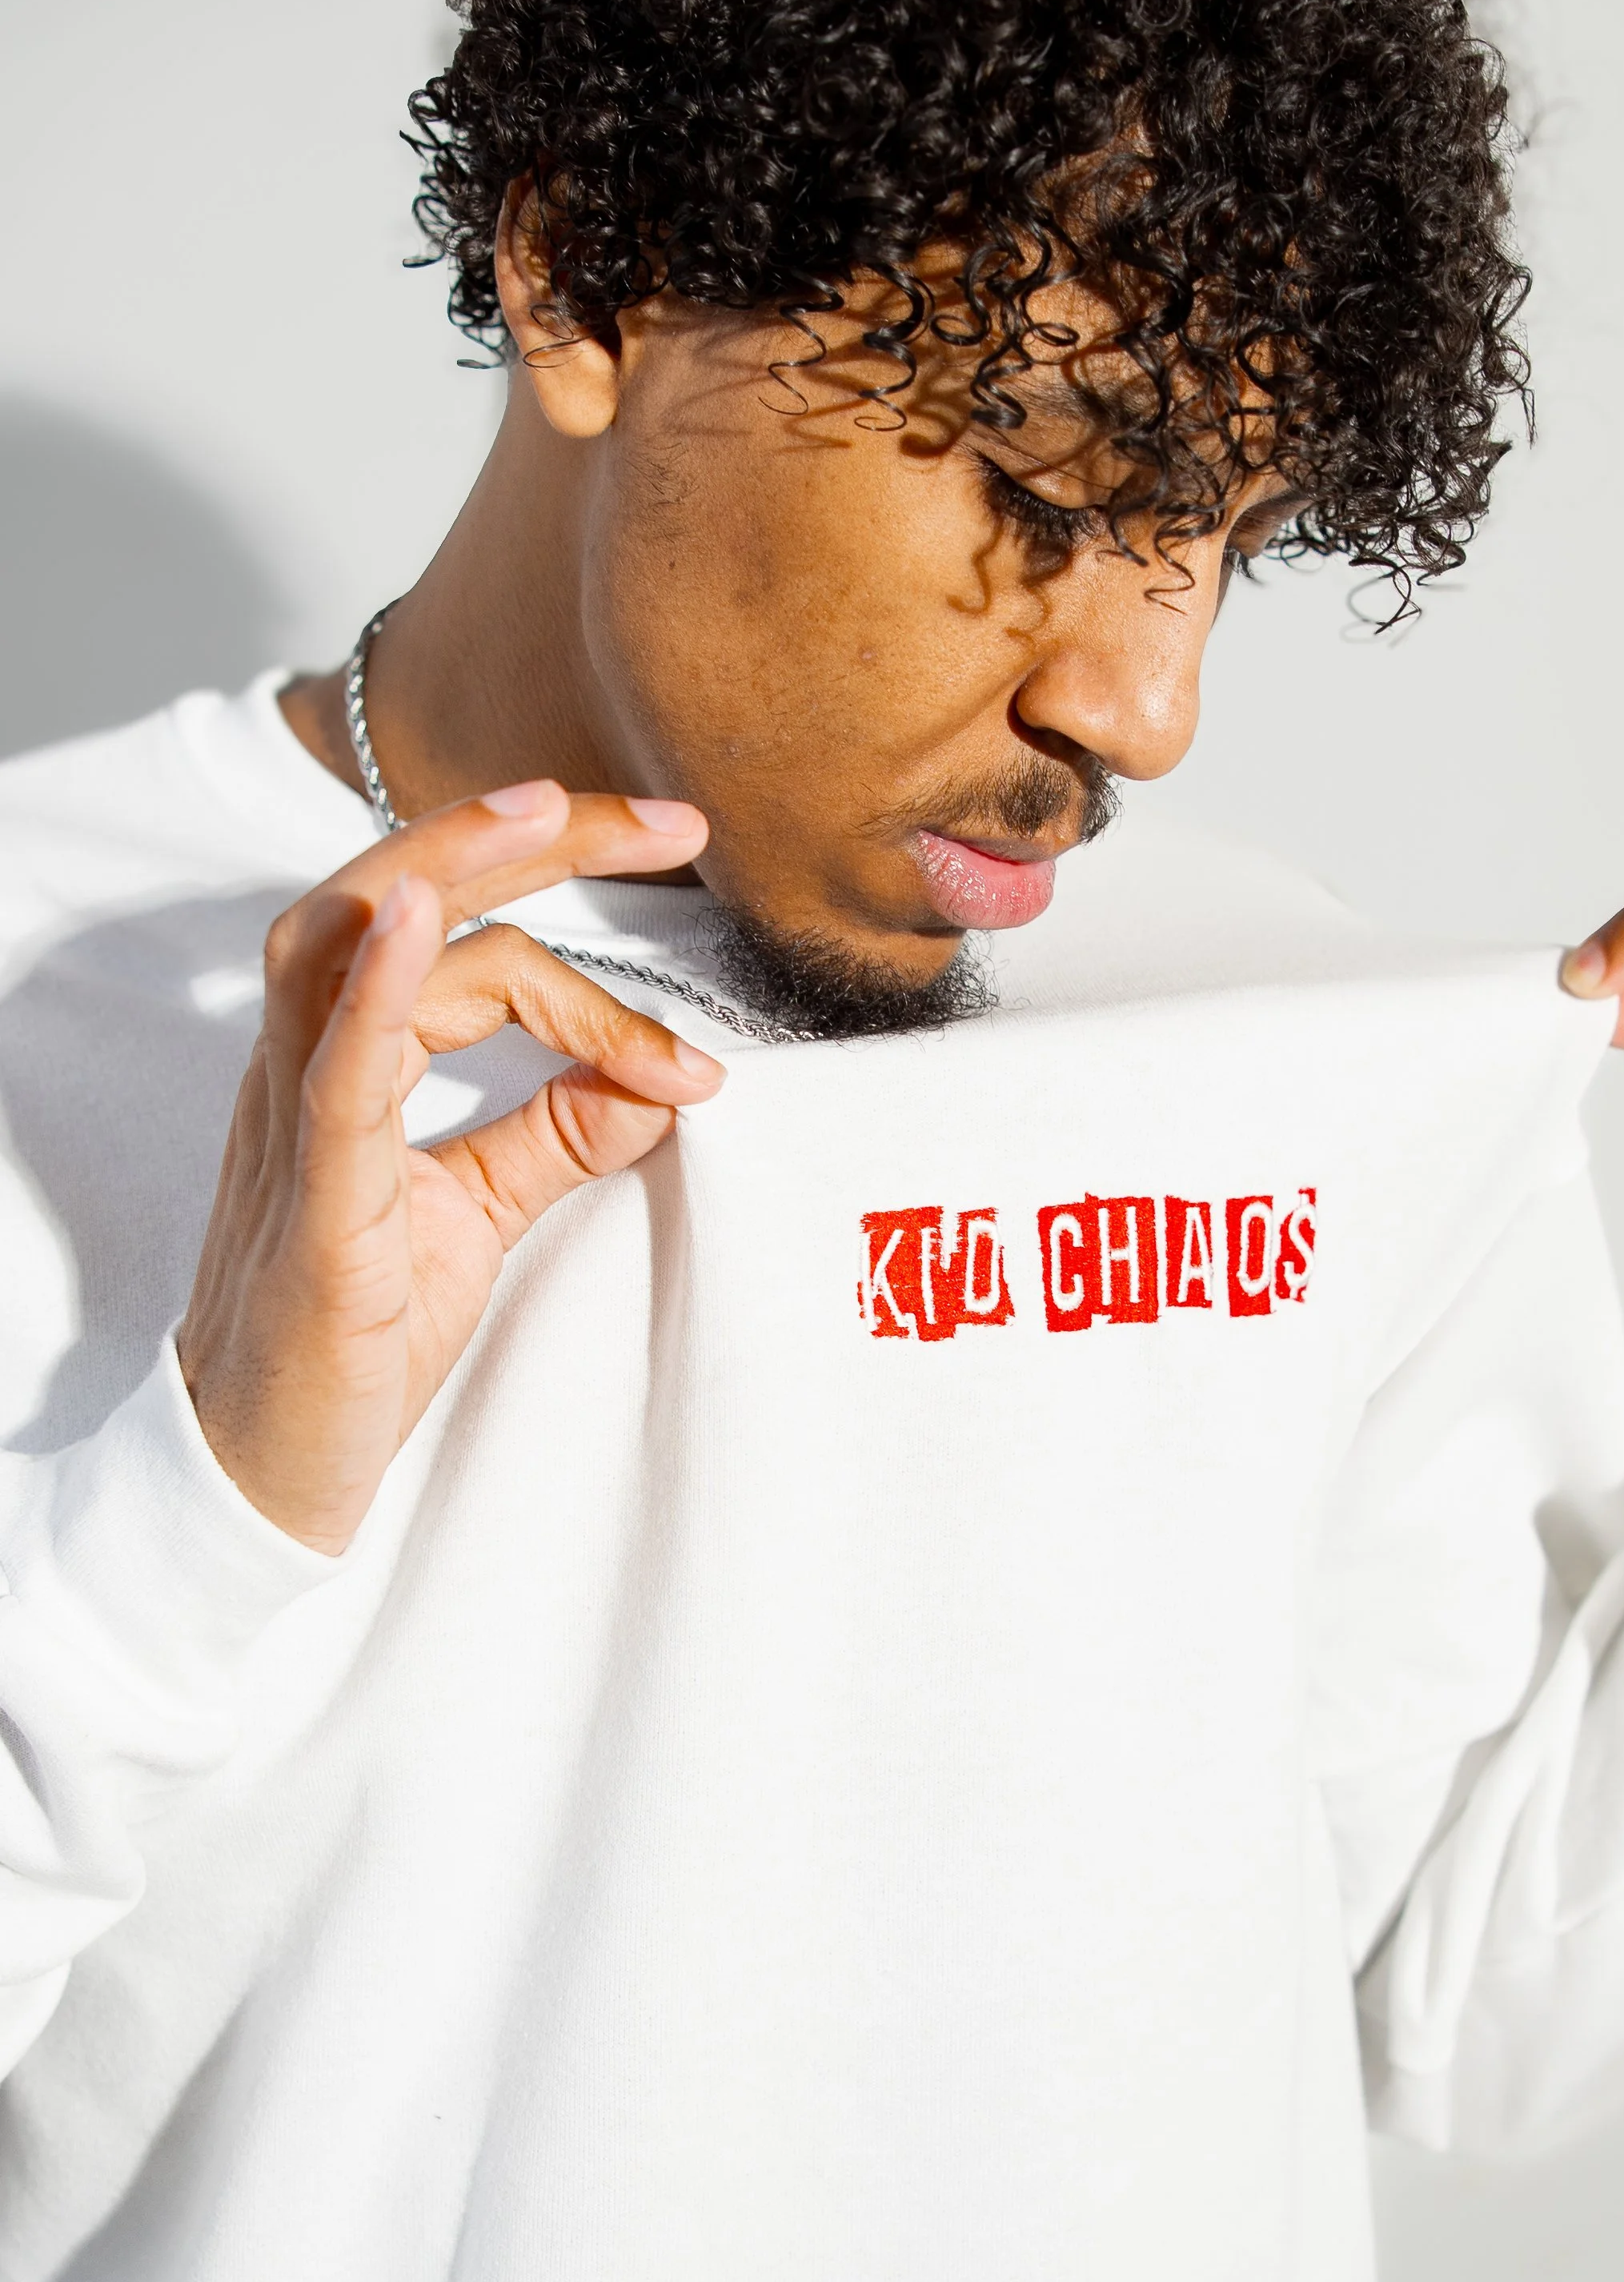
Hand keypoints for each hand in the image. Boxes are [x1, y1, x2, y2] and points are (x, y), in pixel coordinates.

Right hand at [177, 782, 724, 1552]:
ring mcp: (296, 1128)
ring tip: (544, 812)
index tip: (699, 953)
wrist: (266, 1469)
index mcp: (349, 1062)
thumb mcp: (476, 1212)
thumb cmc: (350, 1338)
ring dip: (445, 867)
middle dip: (527, 838)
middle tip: (665, 821)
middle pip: (397, 897)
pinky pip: (329, 1074)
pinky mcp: (310, 1204)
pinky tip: (417, 921)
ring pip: (346, 948)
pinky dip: (375, 990)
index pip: (469, 943)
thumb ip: (554, 1134)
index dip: (587, 925)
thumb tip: (659, 1079)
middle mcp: (307, 1068)